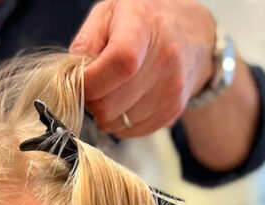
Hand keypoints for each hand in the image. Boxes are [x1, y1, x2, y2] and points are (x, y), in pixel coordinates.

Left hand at [69, 0, 216, 136]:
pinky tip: (129, 98)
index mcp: (144, 26)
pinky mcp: (172, 112)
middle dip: (92, 100)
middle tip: (96, 84)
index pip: (118, 65)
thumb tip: (72, 77)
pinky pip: (130, 132)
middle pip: (110, 105)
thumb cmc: (143, 20)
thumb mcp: (110, 12)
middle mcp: (165, 60)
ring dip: (107, 113)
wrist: (192, 34)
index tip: (79, 81)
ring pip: (117, 124)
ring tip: (115, 88)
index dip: (89, 82)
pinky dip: (121, 121)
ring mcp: (171, 90)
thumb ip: (86, 41)